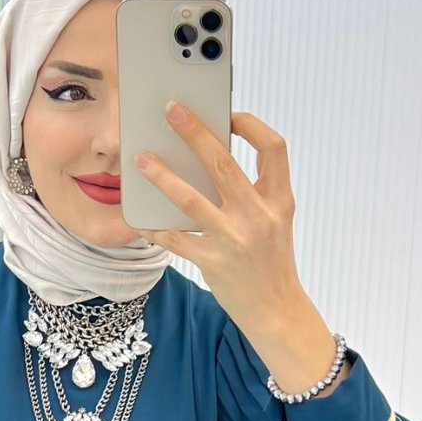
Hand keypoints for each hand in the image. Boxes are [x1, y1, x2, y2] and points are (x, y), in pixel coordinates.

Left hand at [134, 105, 303, 332]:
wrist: (277, 311)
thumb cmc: (271, 261)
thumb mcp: (275, 220)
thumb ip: (253, 191)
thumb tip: (210, 158)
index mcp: (279, 200)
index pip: (274, 148)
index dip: (252, 126)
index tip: (230, 114)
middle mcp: (259, 215)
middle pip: (223, 163)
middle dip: (195, 132)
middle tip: (172, 110)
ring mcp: (234, 239)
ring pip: (190, 198)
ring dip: (162, 175)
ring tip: (142, 159)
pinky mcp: (212, 262)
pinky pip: (175, 238)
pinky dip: (155, 227)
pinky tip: (141, 218)